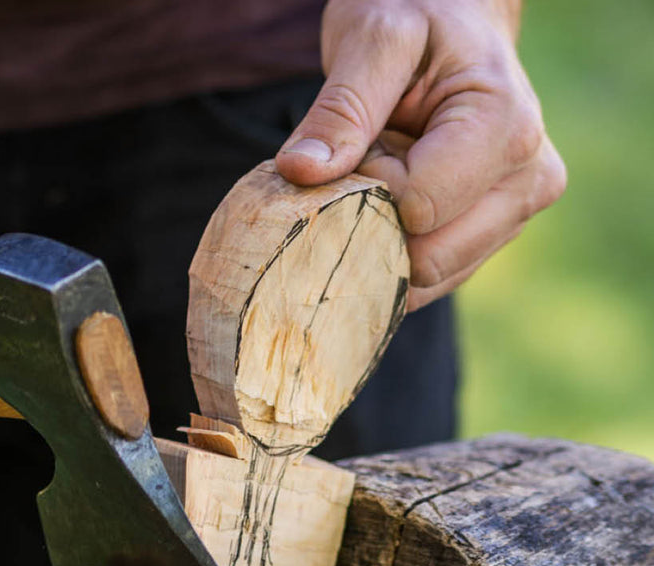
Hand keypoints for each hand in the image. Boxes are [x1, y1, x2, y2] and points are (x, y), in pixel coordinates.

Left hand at [275, 0, 565, 310]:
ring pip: (426, 280)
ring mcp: (513, 216)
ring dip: (382, 240)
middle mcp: (526, 182)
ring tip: (386, 174)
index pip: (417, 210)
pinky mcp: (491, 238)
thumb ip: (340, 108)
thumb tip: (299, 171)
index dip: (369, 191)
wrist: (454, 15)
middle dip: (375, 227)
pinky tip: (390, 203)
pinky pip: (428, 280)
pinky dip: (392, 253)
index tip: (362, 149)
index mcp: (506, 129)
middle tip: (369, 166)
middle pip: (427, 259)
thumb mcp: (373, 39)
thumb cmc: (417, 14)